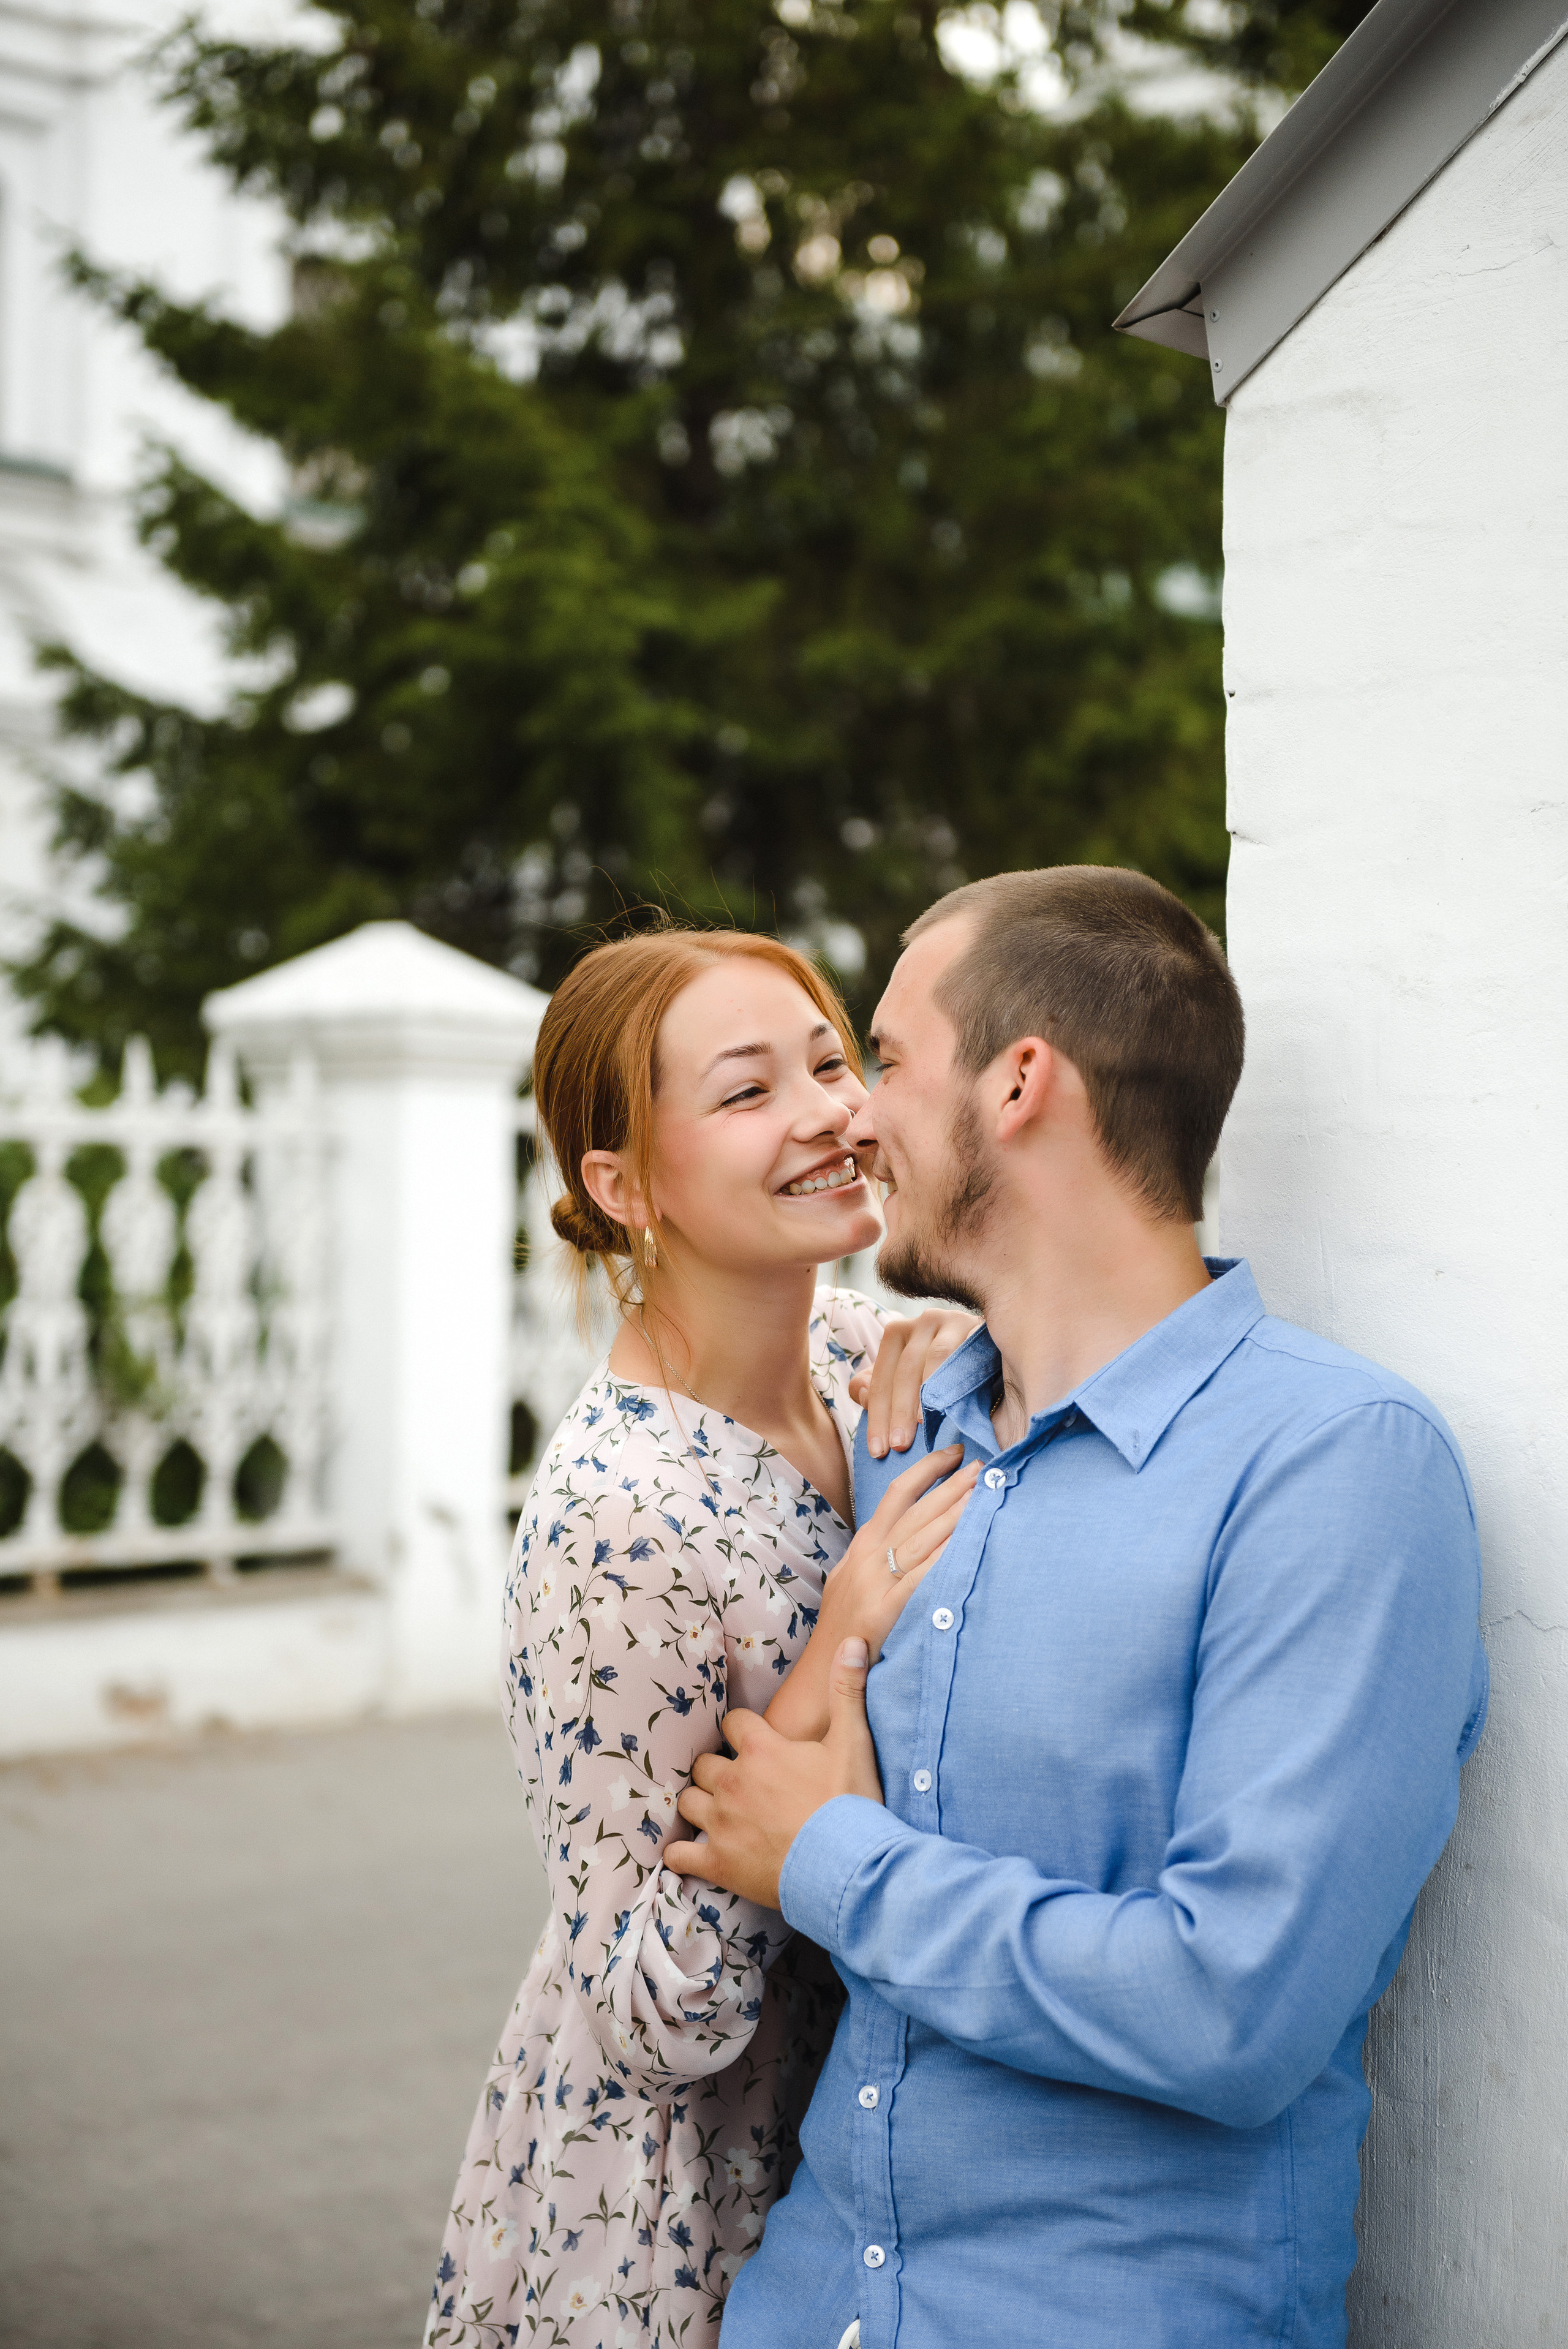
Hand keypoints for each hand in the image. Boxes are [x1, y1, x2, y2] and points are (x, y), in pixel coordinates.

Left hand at [667, 1639, 882, 1906]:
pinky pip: (679, 1855)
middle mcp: (733, 1782)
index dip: (741, 1731)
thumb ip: (847, 1689)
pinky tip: (689, 1853)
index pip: (732, 1723)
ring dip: (699, 1804)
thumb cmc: (851, 1805)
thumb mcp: (854, 1742)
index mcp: (761, 1750)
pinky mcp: (718, 1863)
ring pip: (687, 1802)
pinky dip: (681, 1854)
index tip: (752, 1741)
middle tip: (736, 1782)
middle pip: (704, 1764)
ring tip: (715, 1812)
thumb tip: (854, 1641)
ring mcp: (721, 1824)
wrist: (847, 1868)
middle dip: (716, 1769)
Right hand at [764, 1446, 977, 1739]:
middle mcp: (868, 1558)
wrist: (822, 1673)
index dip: (927, 1471)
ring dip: (955, 1512)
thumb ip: (875, 1554)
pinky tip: (967, 1541)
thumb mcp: (851, 1579)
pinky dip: (944, 1556)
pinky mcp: (885, 1612)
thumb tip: (905, 1532)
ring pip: (922, 1538)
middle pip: (917, 1511)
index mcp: (862, 1547)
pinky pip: (920, 1577)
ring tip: (984, 1492)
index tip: (954, 1454)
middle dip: (952, 1485)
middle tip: (983, 1465)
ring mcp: (875, 1583)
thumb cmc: (844, 1628)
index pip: (897, 1495)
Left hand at [849, 1308, 981, 1456]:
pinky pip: (962, 1353)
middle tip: (899, 1445)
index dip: (877, 1416)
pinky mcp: (976, 1327)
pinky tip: (950, 1403)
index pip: (881, 1377)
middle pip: (904, 1369)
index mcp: (898, 1333)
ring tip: (922, 1428)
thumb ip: (878, 1389)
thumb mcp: (906, 1382)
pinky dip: (953, 1378)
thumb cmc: (943, 1375)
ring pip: (933, 1358)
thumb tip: (860, 1394)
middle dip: (898, 1410)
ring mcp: (951, 1321)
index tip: (878, 1451)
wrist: (993, 1356)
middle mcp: (922, 1322)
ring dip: (926, 1395)